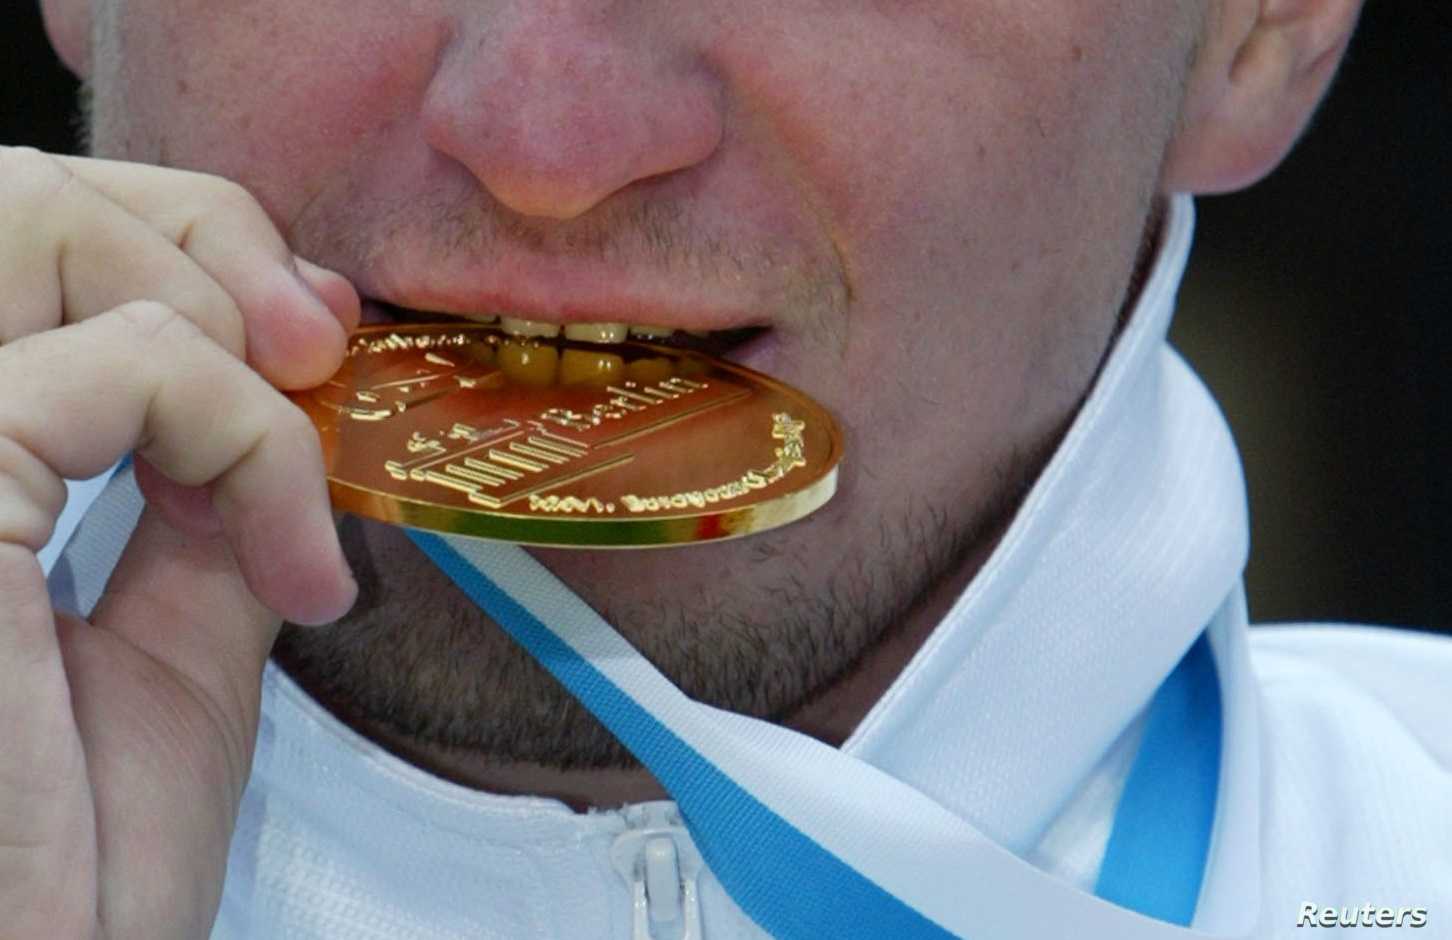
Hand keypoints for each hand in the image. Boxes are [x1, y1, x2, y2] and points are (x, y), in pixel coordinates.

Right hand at [0, 147, 358, 938]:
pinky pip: (134, 362)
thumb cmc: (72, 869)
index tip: (306, 341)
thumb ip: (199, 518)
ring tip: (300, 457)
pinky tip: (293, 568)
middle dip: (203, 242)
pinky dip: (252, 442)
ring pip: (48, 225)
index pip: (26, 248)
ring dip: (227, 324)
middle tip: (319, 350)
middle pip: (22, 200)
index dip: (178, 251)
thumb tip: (272, 414)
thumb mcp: (166, 652)